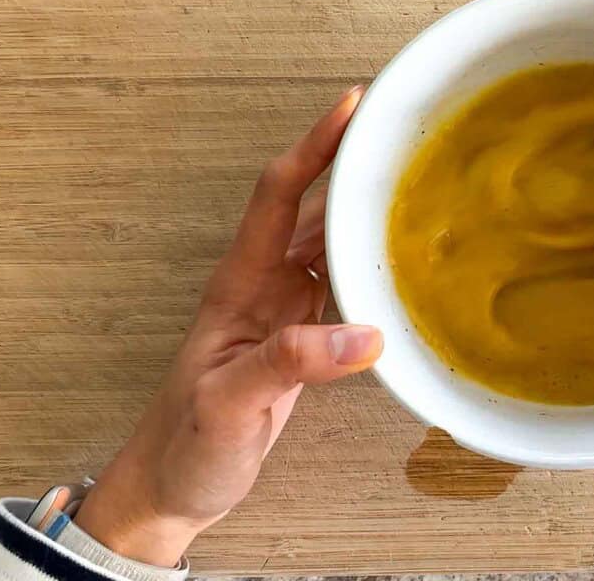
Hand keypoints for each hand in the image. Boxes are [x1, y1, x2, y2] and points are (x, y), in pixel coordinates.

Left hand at [74, 86, 383, 566]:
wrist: (174, 486)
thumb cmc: (187, 443)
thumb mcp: (230, 403)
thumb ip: (291, 363)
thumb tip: (365, 334)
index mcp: (241, 283)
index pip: (278, 195)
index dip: (313, 147)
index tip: (352, 106)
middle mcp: (265, 283)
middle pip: (313, 205)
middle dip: (352, 163)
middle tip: (406, 133)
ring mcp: (286, 308)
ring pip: (332, 242)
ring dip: (368, 212)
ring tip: (419, 183)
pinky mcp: (304, 335)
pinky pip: (345, 284)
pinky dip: (375, 265)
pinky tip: (406, 263)